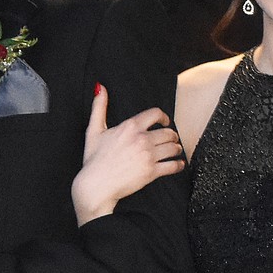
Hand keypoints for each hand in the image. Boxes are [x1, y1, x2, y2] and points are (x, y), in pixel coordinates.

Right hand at [71, 84, 184, 224]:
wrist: (96, 185)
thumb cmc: (93, 159)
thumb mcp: (94, 130)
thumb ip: (99, 107)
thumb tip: (99, 87)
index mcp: (130, 126)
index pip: (156, 114)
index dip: (164, 117)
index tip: (165, 121)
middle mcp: (141, 139)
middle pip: (169, 132)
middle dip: (172, 135)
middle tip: (172, 139)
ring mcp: (148, 156)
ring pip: (173, 148)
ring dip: (176, 149)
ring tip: (175, 151)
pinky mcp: (152, 172)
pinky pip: (173, 166)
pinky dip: (179, 165)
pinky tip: (179, 164)